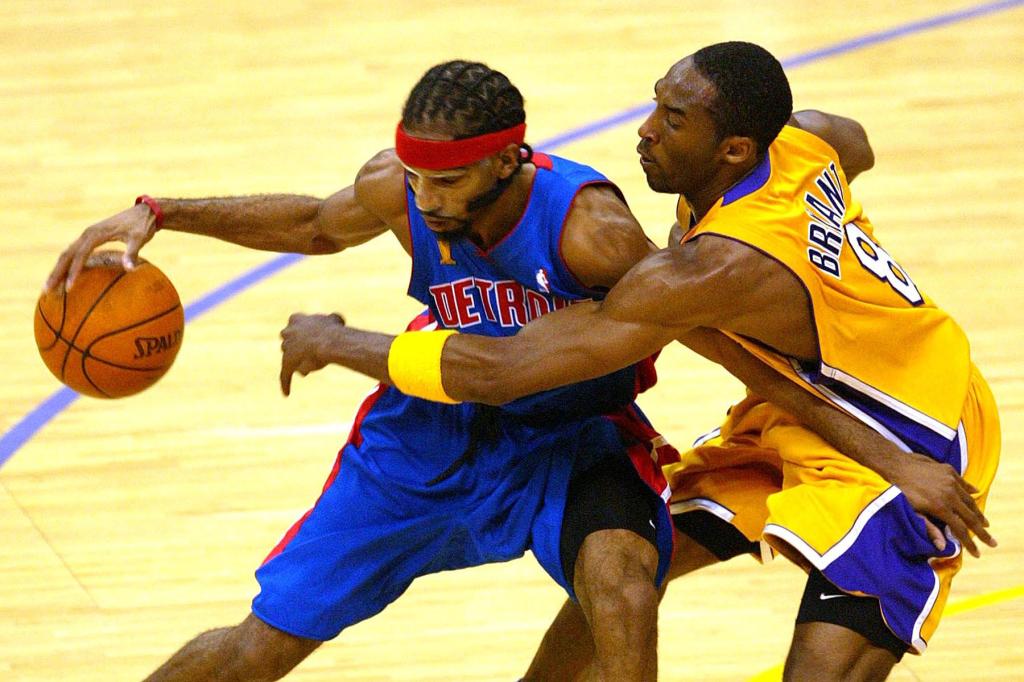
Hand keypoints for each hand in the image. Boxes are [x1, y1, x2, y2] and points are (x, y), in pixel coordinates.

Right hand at [44, 202, 158, 291]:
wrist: (144, 212)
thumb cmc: (142, 226)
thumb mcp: (139, 238)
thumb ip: (132, 253)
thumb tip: (130, 269)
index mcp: (96, 234)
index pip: (80, 255)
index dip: (74, 271)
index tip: (69, 288)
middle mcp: (87, 234)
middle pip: (66, 255)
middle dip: (56, 272)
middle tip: (47, 290)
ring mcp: (88, 236)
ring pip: (67, 254)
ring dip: (58, 270)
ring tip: (50, 287)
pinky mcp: (91, 238)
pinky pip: (75, 253)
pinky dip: (67, 265)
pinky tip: (64, 277)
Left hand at [279, 312, 345, 395]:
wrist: (330, 342)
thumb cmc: (334, 330)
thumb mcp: (336, 319)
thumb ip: (332, 320)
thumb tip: (336, 321)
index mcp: (296, 319)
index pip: (294, 323)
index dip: (302, 331)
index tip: (309, 335)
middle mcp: (287, 333)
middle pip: (288, 342)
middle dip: (297, 347)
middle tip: (309, 352)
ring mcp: (286, 348)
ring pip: (289, 358)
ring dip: (299, 362)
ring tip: (312, 365)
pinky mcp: (287, 364)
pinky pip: (284, 376)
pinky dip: (285, 384)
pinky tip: (286, 393)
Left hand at [891, 451, 995, 557]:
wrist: (896, 465)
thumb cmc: (901, 491)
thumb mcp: (912, 511)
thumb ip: (928, 528)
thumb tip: (942, 546)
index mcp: (940, 507)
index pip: (960, 529)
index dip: (970, 543)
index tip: (977, 554)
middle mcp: (950, 495)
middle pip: (970, 517)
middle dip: (982, 532)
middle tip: (992, 542)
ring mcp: (951, 481)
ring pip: (969, 500)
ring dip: (978, 512)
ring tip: (984, 523)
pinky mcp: (948, 470)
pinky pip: (963, 483)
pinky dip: (970, 490)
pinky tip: (976, 494)